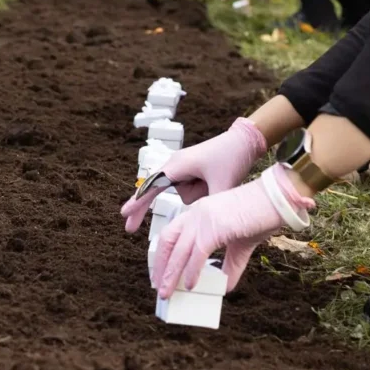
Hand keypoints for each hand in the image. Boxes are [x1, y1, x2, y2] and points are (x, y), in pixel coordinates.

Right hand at [121, 117, 266, 233]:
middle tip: (129, 229)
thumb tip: (201, 228)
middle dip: (144, 208)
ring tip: (217, 181)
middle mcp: (175, 166)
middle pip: (155, 192)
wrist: (245, 140)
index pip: (152, 186)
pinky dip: (200, 193)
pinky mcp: (189, 174)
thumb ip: (210, 208)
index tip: (124, 214)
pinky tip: (214, 182)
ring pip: (183, 196)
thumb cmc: (232, 156)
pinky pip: (190, 192)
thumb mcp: (223, 185)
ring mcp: (181, 170)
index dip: (138, 202)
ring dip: (199, 195)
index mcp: (178, 165)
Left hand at [152, 169, 314, 297]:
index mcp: (199, 212)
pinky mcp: (215, 227)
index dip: (163, 254)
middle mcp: (197, 213)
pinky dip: (192, 271)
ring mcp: (204, 219)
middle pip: (168, 242)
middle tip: (159, 287)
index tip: (161, 272)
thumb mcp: (241, 244)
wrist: (278, 200)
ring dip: (171, 275)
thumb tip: (226, 285)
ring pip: (179, 251)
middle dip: (161, 267)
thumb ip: (231, 265)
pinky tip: (190, 285)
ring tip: (167, 293)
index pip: (172, 233)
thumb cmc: (262, 215)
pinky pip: (197, 254)